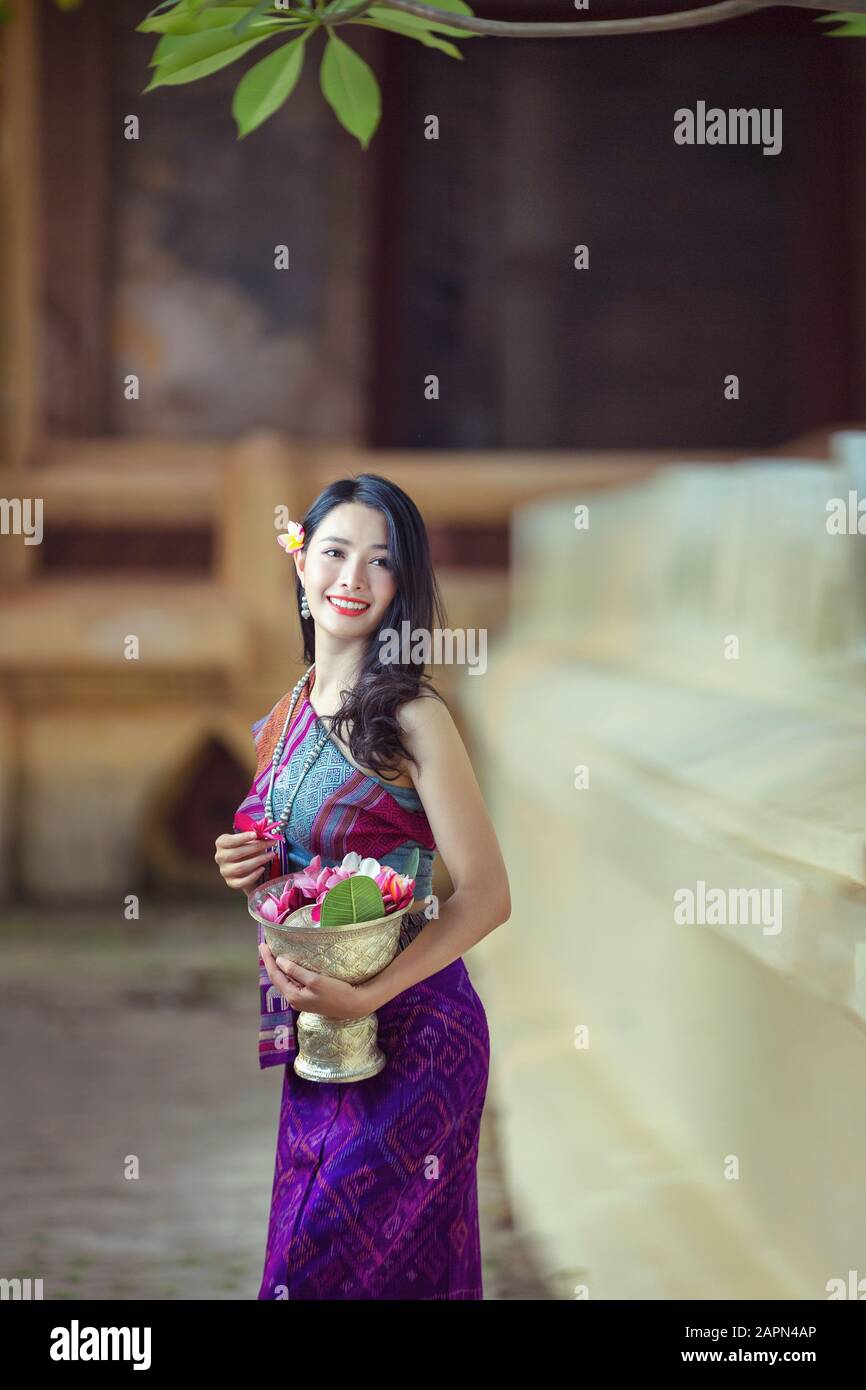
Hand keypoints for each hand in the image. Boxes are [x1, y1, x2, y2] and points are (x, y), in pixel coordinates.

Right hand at [214, 830, 279, 892]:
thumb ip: (254, 838)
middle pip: (237, 853)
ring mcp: (225, 871)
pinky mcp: (231, 883)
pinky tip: (262, 868)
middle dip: (256, 847)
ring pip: (241, 867)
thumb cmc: (246, 849)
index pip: (229, 841)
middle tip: (271, 843)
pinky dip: (254, 875)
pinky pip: (242, 881)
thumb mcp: (248, 841)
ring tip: (271, 854)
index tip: (255, 834)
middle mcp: (220, 857)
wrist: (244, 867)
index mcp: (221, 844)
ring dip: (258, 860)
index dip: (242, 837)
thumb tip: (266, 835)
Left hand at [259, 942, 373, 1019]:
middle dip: (271, 964)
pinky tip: (290, 968)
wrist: (354, 1005)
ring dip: (279, 969)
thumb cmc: (336, 992)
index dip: (268, 959)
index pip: (275, 975)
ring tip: (274, 956)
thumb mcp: (315, 980)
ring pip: (285, 982)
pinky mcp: (309, 999)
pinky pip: (293, 984)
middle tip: (266, 948)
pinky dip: (289, 974)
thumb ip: (295, 971)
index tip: (262, 945)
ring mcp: (302, 1001)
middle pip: (278, 979)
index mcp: (293, 995)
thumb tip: (279, 961)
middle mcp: (294, 1000)